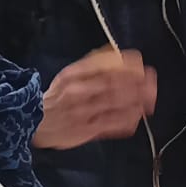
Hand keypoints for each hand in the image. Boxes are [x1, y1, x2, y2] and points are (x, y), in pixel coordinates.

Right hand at [33, 48, 156, 150]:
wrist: (33, 121)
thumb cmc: (56, 98)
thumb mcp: (69, 75)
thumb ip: (91, 66)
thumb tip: (116, 56)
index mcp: (74, 75)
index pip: (104, 66)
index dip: (125, 64)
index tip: (140, 63)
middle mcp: (78, 91)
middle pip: (113, 84)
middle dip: (136, 82)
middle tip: (152, 80)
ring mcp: (83, 112)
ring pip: (114, 104)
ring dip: (136, 100)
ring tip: (151, 98)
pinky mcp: (86, 130)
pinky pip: (111, 125)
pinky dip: (127, 119)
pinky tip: (138, 115)